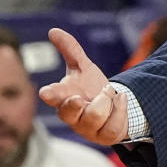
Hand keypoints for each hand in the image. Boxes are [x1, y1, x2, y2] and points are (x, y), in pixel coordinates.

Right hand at [38, 28, 128, 144]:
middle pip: (68, 114)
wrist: (112, 105)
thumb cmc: (90, 86)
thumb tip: (53, 31)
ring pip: (94, 117)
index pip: (54, 97)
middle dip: (74, 106)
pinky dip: (120, 109)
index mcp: (64, 98)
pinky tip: (121, 99)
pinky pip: (113, 126)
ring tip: (108, 92)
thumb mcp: (82, 66)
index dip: (51, 94)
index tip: (46, 91)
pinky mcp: (104, 136)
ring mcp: (87, 128)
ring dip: (105, 100)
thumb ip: (70, 49)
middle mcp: (72, 116)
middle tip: (80, 98)